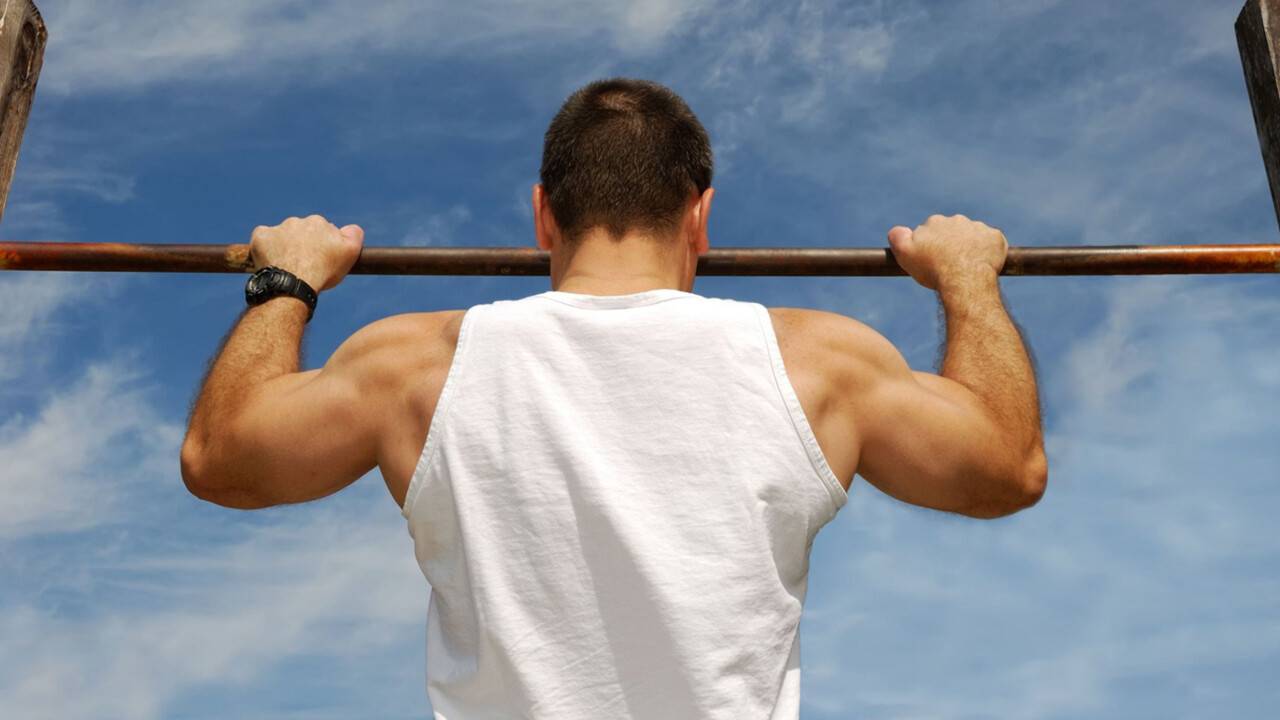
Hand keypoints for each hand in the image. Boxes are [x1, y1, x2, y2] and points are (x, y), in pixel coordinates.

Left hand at [249, 215, 363, 291]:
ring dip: (285, 246)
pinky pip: (263, 238)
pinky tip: (272, 261)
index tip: (321, 259)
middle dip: (303, 244)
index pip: (322, 230)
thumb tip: (352, 228)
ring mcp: (277, 228)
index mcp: (318, 222)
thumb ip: (354, 235)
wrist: (293, 283)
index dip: (322, 245)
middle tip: (305, 265)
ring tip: (288, 266)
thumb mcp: (350, 253)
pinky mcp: (261, 236)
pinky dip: (266, 248)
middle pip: (301, 232)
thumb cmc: (323, 271)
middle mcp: (298, 221)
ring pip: (282, 235)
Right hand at [887, 214, 1007, 290]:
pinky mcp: (995, 237)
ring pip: (973, 236)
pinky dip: (988, 251)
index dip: (931, 246)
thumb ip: (897, 237)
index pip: (931, 231)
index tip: (932, 259)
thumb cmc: (933, 269)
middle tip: (949, 264)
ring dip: (970, 247)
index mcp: (935, 222)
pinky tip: (982, 264)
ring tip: (966, 267)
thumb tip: (897, 230)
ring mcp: (978, 228)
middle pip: (953, 232)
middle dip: (951, 244)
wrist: (964, 279)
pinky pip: (992, 242)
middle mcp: (957, 220)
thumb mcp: (904, 253)